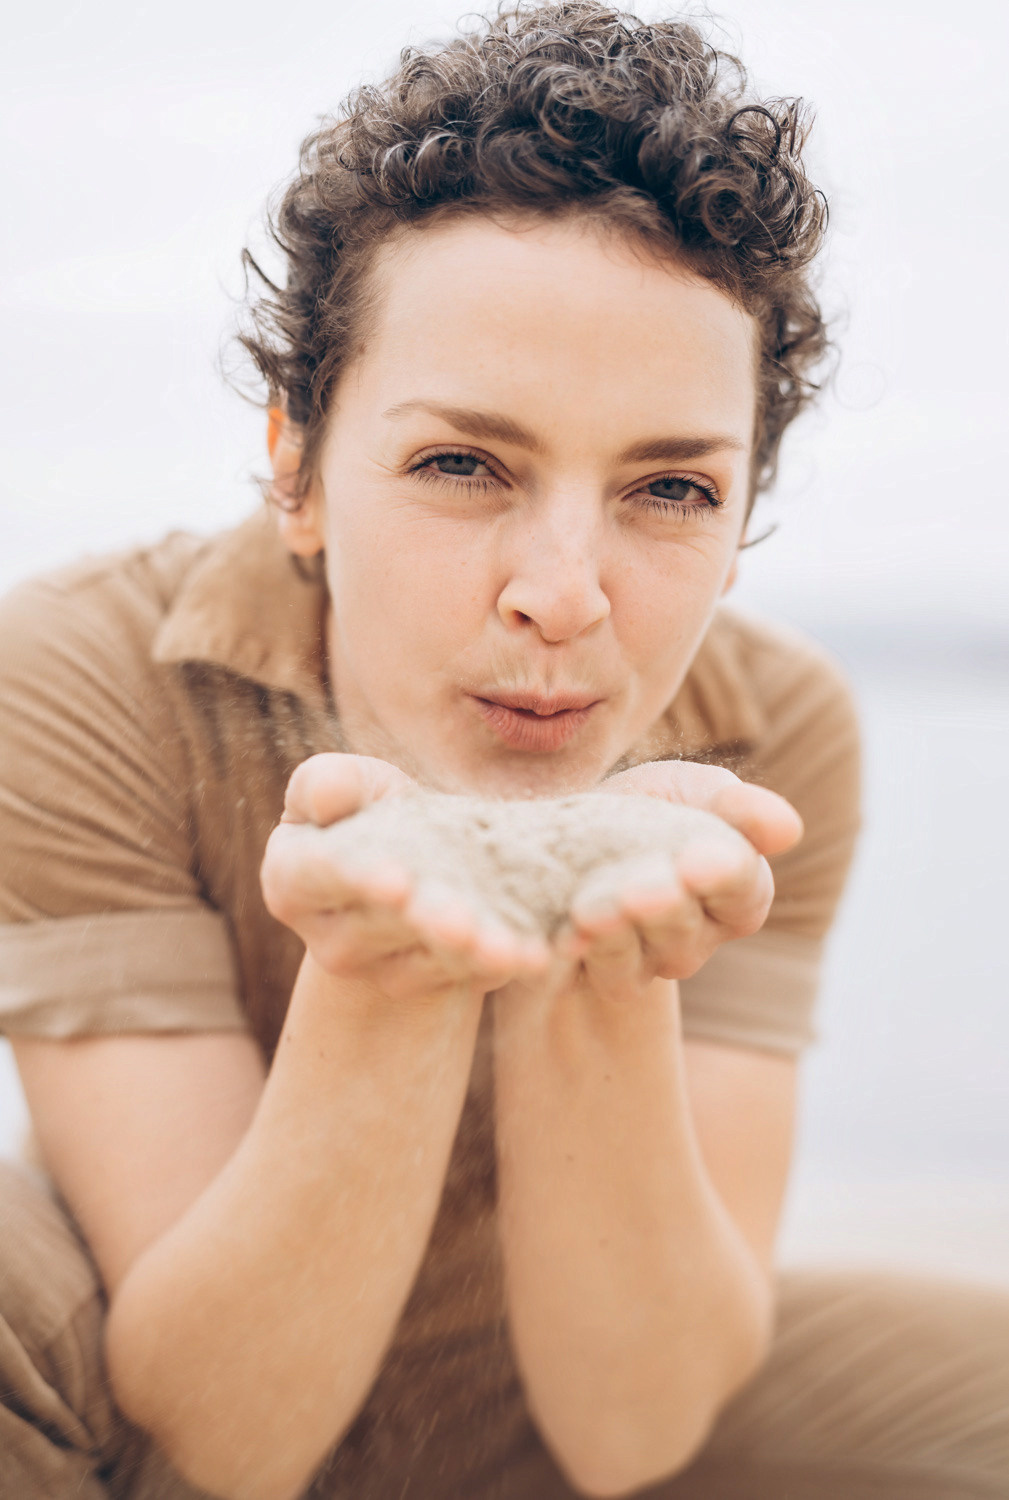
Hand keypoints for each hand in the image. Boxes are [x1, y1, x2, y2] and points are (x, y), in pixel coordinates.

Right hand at [261, 753, 549, 1000]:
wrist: (416, 858)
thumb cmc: (370, 810)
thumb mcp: (352, 784)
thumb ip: (328, 782)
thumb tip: (326, 793)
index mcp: (293, 881)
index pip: (322, 876)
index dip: (359, 878)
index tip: (397, 881)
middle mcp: (332, 939)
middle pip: (382, 927)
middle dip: (426, 922)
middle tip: (461, 922)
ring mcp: (382, 970)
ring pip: (428, 961)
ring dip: (469, 954)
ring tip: (504, 947)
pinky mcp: (436, 980)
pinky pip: (469, 976)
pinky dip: (503, 964)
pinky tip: (534, 954)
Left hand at [539, 760, 801, 1002]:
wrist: (561, 828)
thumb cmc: (642, 808)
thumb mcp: (688, 790)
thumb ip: (737, 806)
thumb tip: (789, 828)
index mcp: (734, 891)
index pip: (743, 891)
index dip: (723, 877)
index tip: (698, 860)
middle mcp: (696, 937)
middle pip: (687, 929)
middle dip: (663, 906)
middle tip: (639, 890)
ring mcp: (649, 961)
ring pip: (644, 957)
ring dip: (619, 932)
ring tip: (592, 910)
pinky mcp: (601, 973)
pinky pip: (601, 973)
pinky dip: (582, 951)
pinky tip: (566, 933)